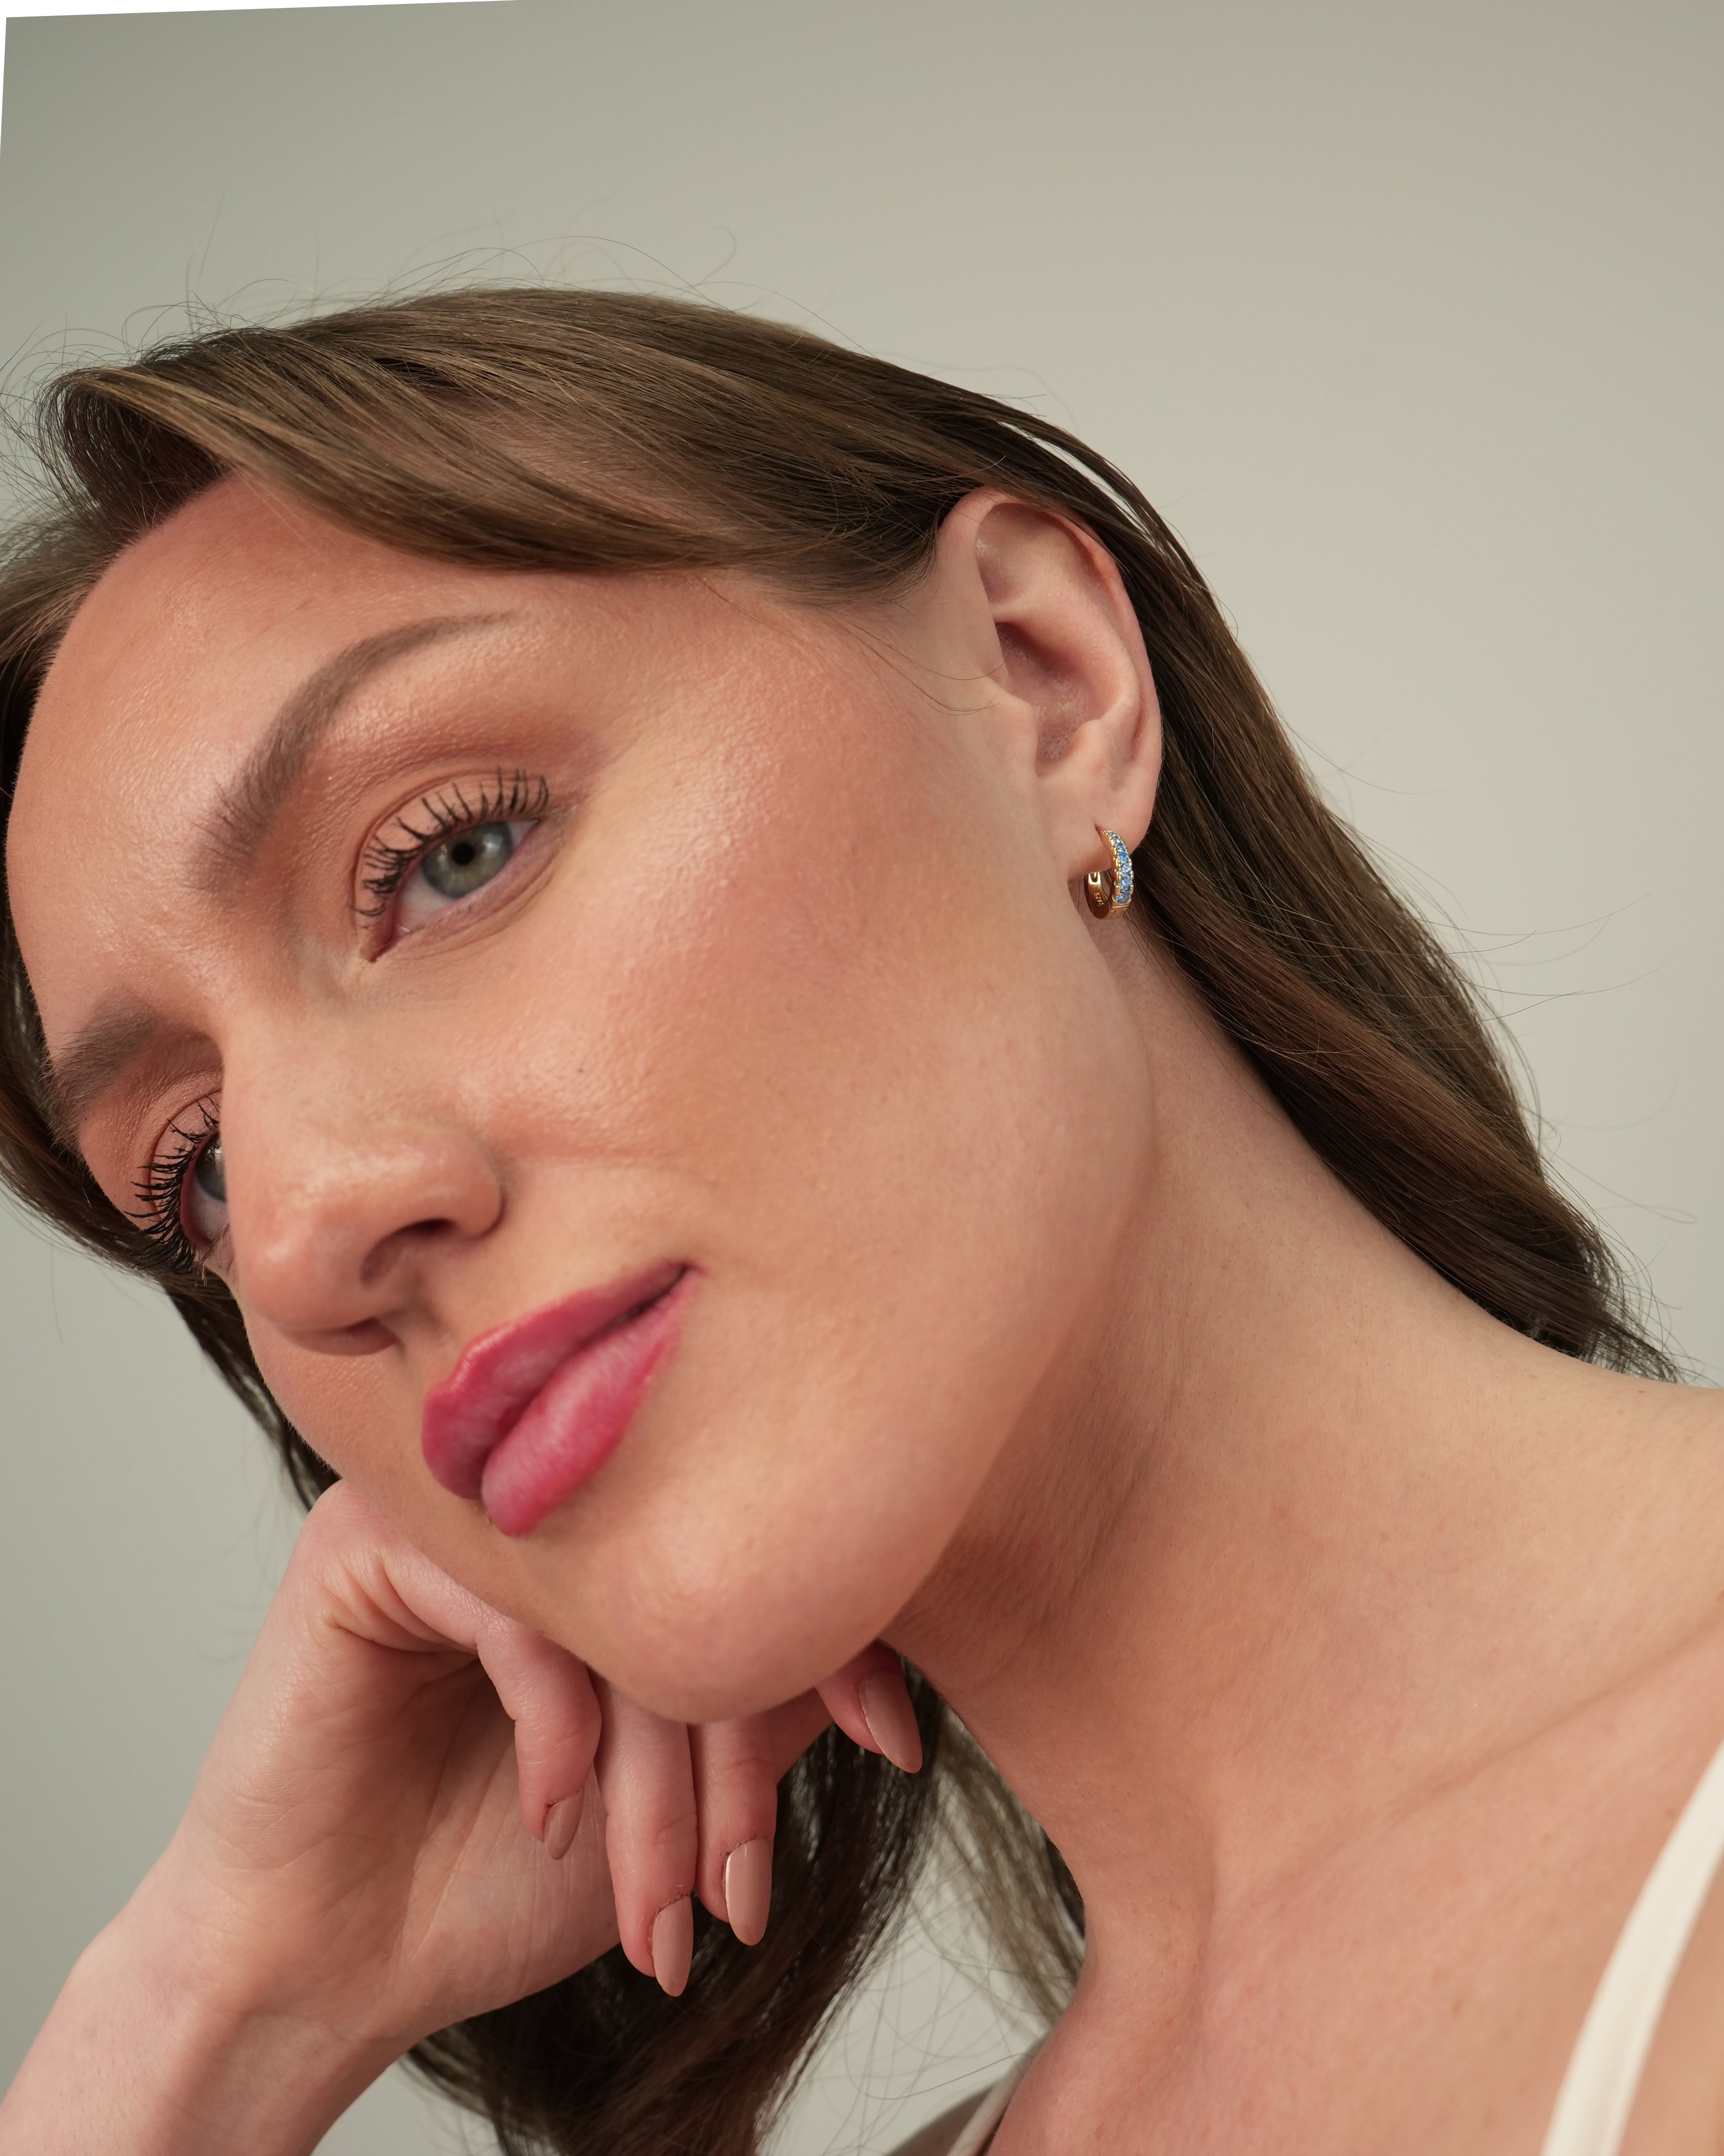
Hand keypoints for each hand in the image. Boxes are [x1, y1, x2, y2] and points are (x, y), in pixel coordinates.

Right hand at [0, 1481, 919, 2155]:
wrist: (333, 1957)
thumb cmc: (496, 1871)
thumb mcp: (676, 1789)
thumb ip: (764, 1700)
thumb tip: (883, 1665)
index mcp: (609, 1526)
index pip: (752, 1546)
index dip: (840, 1642)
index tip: (897, 1746)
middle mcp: (535, 1496)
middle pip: (690, 1584)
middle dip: (730, 1765)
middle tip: (741, 1893)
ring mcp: (450, 1506)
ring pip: (608, 1609)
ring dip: (653, 1780)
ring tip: (661, 1906)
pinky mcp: (368, 1542)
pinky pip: (513, 1610)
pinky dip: (556, 1730)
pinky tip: (553, 1818)